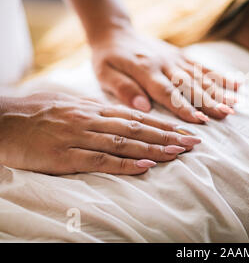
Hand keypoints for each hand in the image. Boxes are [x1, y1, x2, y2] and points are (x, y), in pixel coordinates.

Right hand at [0, 93, 200, 174]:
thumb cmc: (34, 112)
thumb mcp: (68, 104)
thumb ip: (94, 111)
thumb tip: (117, 116)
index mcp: (92, 109)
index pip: (135, 117)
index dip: (161, 124)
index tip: (183, 130)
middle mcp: (90, 120)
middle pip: (136, 128)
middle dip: (167, 135)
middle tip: (193, 142)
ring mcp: (78, 137)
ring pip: (123, 143)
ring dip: (153, 148)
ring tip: (178, 153)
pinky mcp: (64, 156)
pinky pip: (99, 160)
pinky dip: (124, 164)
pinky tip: (144, 167)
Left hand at [90, 27, 238, 123]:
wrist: (116, 32)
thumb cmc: (108, 58)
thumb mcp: (105, 74)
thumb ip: (123, 89)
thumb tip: (143, 107)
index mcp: (145, 70)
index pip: (167, 92)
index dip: (184, 106)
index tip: (199, 120)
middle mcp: (165, 64)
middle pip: (189, 85)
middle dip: (209, 100)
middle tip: (226, 114)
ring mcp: (175, 59)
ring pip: (200, 76)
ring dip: (219, 90)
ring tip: (235, 103)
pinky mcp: (182, 56)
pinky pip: (203, 67)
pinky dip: (220, 76)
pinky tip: (237, 84)